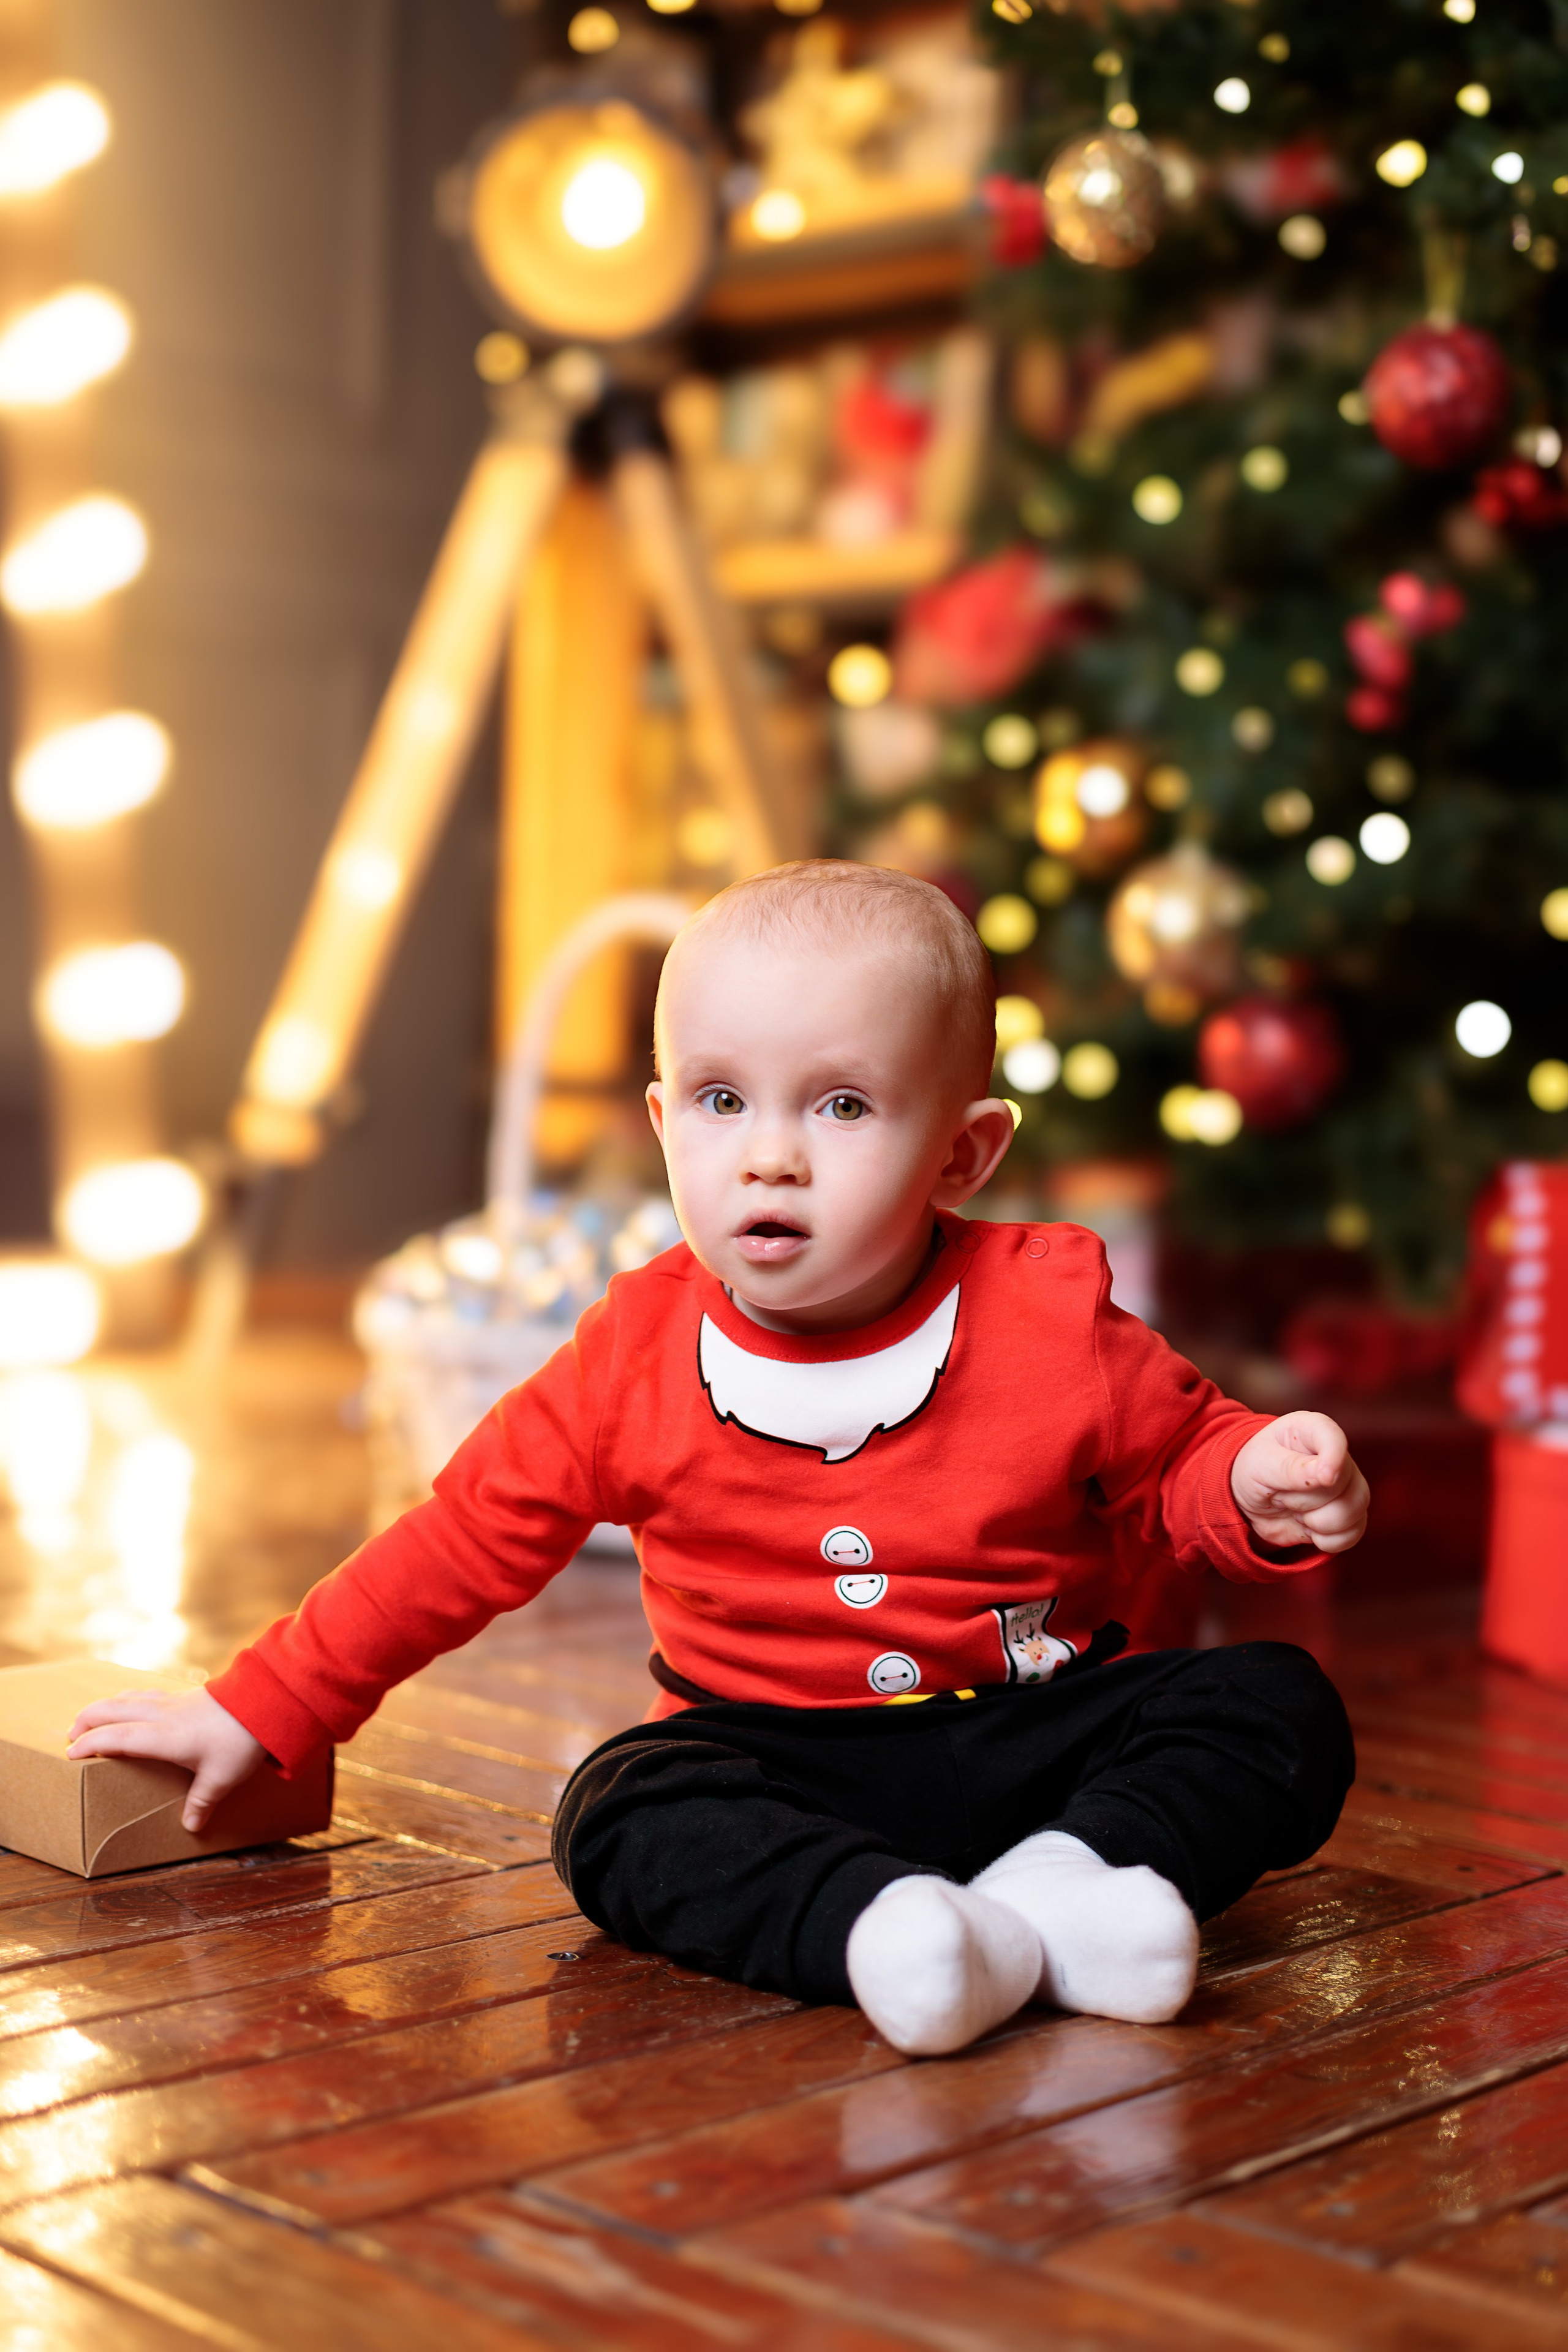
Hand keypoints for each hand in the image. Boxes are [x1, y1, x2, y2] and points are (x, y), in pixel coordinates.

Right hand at [67, 1686, 266, 1831]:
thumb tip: (191, 1827)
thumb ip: (201, 1802)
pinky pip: (145, 1693)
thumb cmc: (240, 1740)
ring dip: (105, 1706)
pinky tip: (132, 1704)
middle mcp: (161, 1714)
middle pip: (112, 1709)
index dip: (90, 1743)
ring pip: (127, 1697)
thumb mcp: (220, 1778)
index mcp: (163, 1736)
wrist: (265, 1701)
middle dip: (87, 1720)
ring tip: (92, 1719)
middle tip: (70, 1735)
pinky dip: (128, 1699)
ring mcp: (172, 1700)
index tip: (69, 1753)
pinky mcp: (184, 1694)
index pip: (115, 1737)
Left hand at [1230, 1412, 1368, 1555]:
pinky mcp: (1349, 1515)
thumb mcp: (1261, 1464)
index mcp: (1313, 1430)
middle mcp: (1338, 1456)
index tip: (1324, 1478)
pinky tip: (1308, 1527)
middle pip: (1341, 1485)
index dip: (1333, 1460)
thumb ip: (1292, 1468)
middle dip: (1303, 1499)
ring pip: (1353, 1510)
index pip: (1335, 1438)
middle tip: (1280, 1493)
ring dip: (1316, 1521)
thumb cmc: (1255, 1469)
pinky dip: (1326, 1540)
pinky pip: (1352, 1534)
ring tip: (1294, 1510)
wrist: (1249, 1499)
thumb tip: (1328, 1474)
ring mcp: (1348, 1486)